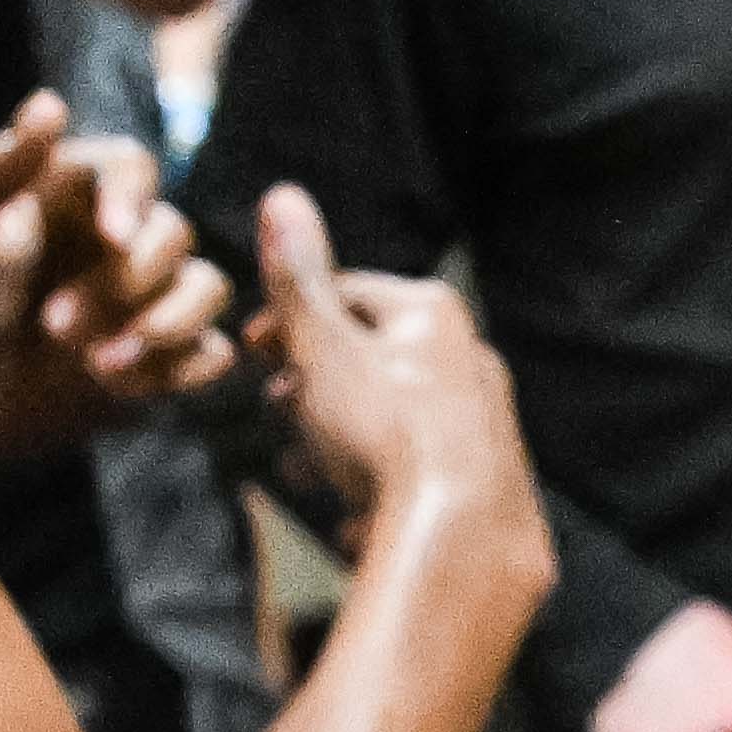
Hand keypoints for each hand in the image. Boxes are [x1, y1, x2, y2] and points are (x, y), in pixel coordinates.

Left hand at [0, 98, 232, 468]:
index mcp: (70, 194)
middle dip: (125, 280)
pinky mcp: (160, 358)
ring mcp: (142, 300)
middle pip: (172, 232)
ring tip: (99, 363)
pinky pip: (210, 353)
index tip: (113, 234)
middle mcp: (116, 240)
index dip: (132, 195)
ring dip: (166, 322)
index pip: (132, 166)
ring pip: (206, 287)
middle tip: (53, 325)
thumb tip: (50, 105)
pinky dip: (182, 367)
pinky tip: (119, 384)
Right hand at [235, 183, 545, 590]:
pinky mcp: (479, 475)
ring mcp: (479, 417)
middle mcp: (467, 356)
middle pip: (364, 357)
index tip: (252, 349)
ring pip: (382, 414)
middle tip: (279, 408)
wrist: (461, 537)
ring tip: (307, 465)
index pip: (343, 294)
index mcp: (432, 312)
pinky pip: (410, 464)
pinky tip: (349, 507)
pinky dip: (371, 476)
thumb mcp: (324, 348)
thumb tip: (283, 194)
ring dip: (333, 436)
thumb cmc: (386, 432)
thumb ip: (298, 281)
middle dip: (310, 383)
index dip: (287, 320)